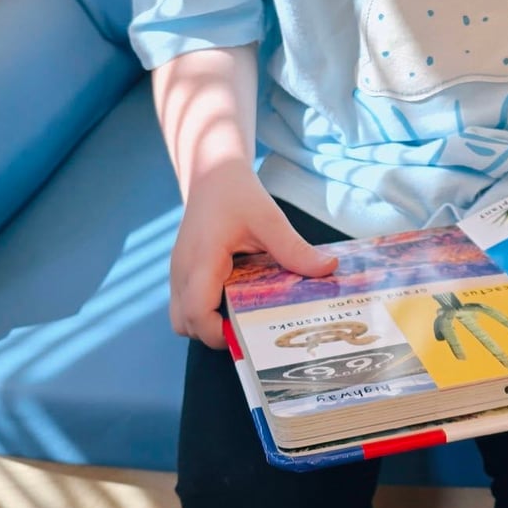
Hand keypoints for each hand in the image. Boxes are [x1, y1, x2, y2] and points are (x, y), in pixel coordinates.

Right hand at [169, 161, 337, 348]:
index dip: (219, 332)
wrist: (211, 173)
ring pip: (180, 318)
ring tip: (241, 312)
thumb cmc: (237, 194)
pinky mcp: (181, 273)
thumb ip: (295, 249)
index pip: (196, 312)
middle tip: (249, 325)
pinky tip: (233, 297)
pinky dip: (205, 311)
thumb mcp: (270, 219)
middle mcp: (182, 271)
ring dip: (207, 324)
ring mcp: (177, 273)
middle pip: (183, 324)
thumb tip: (329, 269)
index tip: (248, 333)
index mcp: (202, 260)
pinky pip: (185, 305)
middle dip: (214, 334)